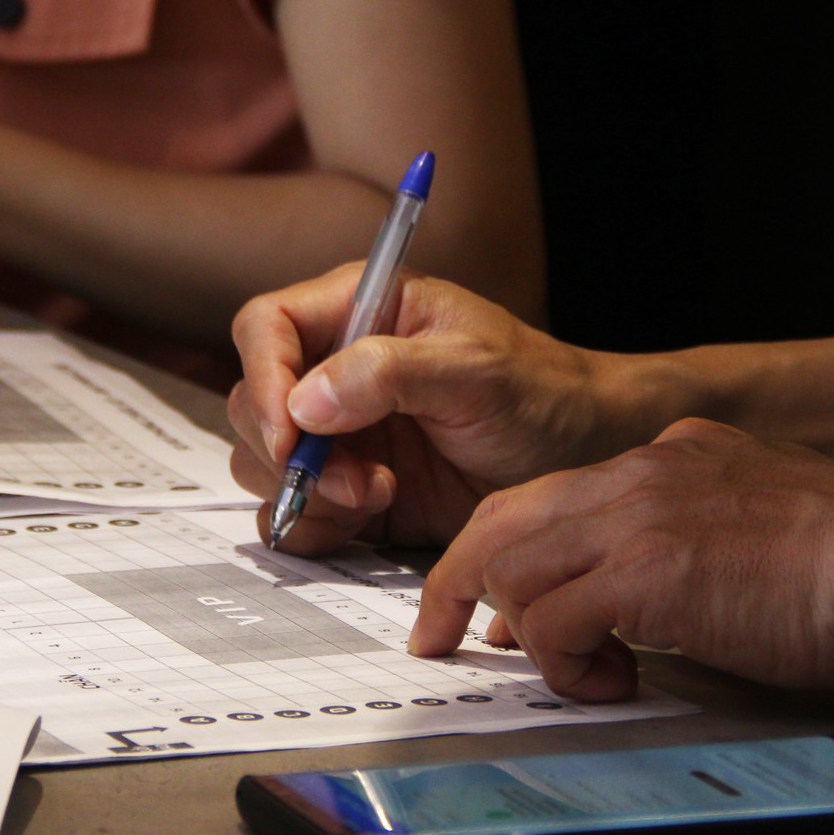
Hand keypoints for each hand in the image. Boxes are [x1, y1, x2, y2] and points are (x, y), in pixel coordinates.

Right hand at [228, 268, 630, 552]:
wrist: (579, 457)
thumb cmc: (540, 391)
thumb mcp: (475, 369)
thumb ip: (389, 372)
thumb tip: (306, 400)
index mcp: (359, 309)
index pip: (266, 326)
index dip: (265, 378)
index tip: (292, 435)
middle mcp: (335, 367)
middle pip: (254, 402)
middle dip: (288, 452)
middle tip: (354, 481)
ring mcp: (339, 432)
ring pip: (265, 463)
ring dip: (307, 492)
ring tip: (380, 495)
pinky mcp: (350, 488)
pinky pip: (296, 513)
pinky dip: (315, 526)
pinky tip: (373, 516)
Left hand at [407, 418, 833, 700]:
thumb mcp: (761, 517)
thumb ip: (696, 534)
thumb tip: (652, 596)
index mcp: (671, 454)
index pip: (553, 494)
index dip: (508, 547)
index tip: (489, 599)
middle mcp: (642, 471)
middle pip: (506, 517)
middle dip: (459, 581)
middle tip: (442, 637)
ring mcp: (640, 516)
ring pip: (513, 564)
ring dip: (525, 631)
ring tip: (573, 673)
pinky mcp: (646, 573)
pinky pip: (554, 622)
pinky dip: (563, 663)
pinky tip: (609, 683)